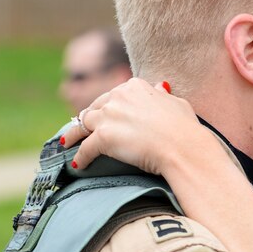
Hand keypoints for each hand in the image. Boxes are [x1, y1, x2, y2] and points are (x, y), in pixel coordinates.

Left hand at [61, 78, 210, 174]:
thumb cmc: (185, 128)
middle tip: (81, 129)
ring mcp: (109, 116)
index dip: (107, 107)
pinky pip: (85, 148)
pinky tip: (78, 164)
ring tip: (68, 143)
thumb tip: (160, 87)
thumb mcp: (177, 103)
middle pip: (94, 108)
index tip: (104, 115)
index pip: (113, 96)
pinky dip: (80, 157)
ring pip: (83, 124)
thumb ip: (163, 95)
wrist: (183, 147)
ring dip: (74, 135)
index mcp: (134, 87)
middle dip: (87, 119)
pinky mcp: (103, 137)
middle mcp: (118, 97)